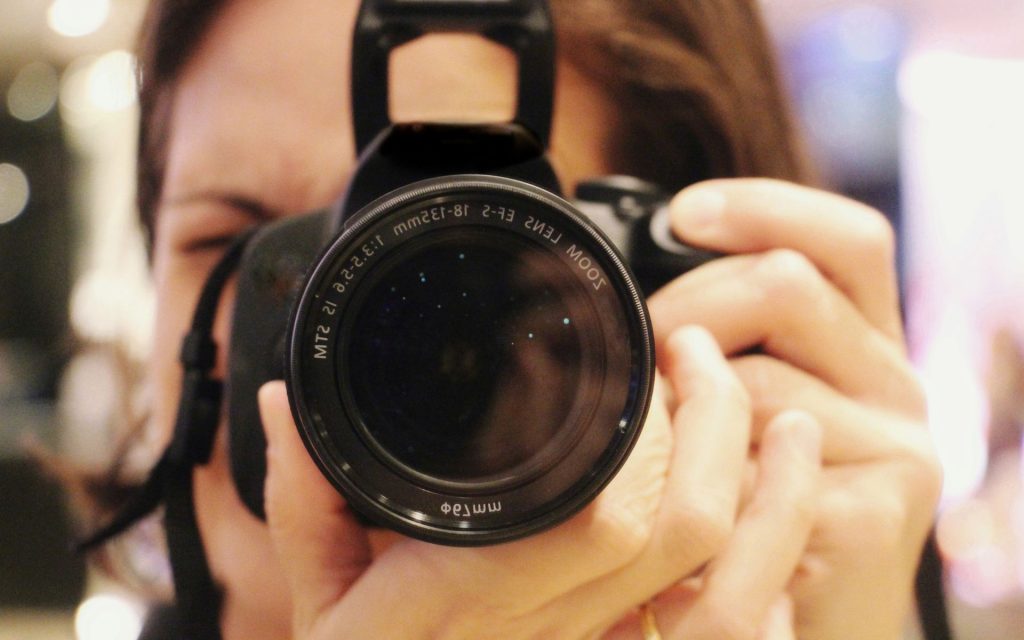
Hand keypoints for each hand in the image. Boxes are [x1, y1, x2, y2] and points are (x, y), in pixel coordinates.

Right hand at [258, 324, 821, 638]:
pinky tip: (773, 502)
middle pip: (685, 530)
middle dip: (717, 422)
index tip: (652, 353)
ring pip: (729, 586)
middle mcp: (554, 632)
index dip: (651, 429)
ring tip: (779, 417)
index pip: (604, 517)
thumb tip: (285, 399)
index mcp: (477, 599)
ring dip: (771, 493)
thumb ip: (301, 494)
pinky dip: (768, 559)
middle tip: (700, 349)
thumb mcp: (317, 592)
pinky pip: (732, 629)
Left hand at [650, 178, 943, 638]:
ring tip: (651, 442)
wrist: (803, 620)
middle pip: (787, 285)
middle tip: (637, 354)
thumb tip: (628, 275)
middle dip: (685, 308)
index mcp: (865, 343)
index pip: (846, 239)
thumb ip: (723, 339)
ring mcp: (895, 451)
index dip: (765, 208)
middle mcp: (895, 385)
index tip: (683, 214)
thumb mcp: (744, 403)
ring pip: (754, 377)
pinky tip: (685, 497)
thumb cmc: (753, 502)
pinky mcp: (877, 518)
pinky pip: (755, 466)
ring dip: (678, 404)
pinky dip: (699, 476)